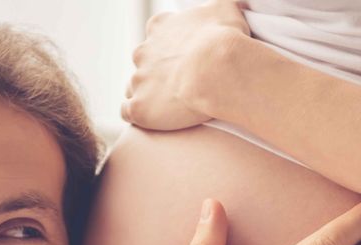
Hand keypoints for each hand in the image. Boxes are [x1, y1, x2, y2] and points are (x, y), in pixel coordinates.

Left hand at [122, 1, 248, 129]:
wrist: (215, 70)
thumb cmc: (223, 39)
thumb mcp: (225, 9)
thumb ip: (222, 3)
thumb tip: (233, 1)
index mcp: (161, 27)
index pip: (156, 33)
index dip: (168, 47)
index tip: (183, 57)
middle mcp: (144, 51)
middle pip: (143, 62)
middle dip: (157, 72)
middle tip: (180, 84)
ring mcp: (139, 80)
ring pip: (134, 86)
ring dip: (148, 94)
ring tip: (169, 105)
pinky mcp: (139, 107)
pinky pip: (127, 111)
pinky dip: (137, 114)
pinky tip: (152, 118)